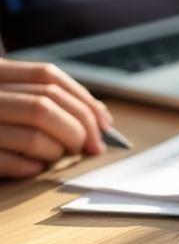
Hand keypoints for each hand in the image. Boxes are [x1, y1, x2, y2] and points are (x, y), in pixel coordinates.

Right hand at [0, 60, 110, 177]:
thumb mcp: (8, 99)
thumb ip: (44, 100)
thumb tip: (99, 118)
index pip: (47, 76)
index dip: (82, 99)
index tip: (104, 124)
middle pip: (44, 104)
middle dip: (78, 128)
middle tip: (90, 147)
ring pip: (32, 132)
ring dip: (57, 149)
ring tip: (59, 156)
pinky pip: (7, 160)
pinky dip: (31, 166)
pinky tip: (35, 167)